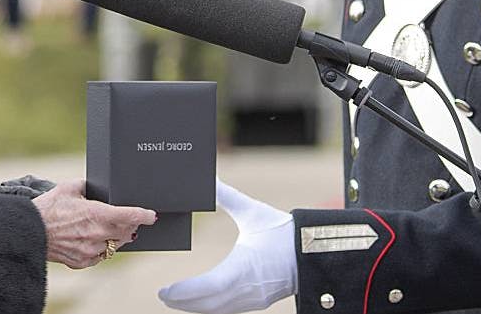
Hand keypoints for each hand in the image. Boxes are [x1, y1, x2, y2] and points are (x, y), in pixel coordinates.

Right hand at [31, 179, 155, 268]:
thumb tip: (97, 185)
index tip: (152, 215)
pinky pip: (101, 255)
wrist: (28, 231)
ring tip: (110, 228)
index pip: (129, 216)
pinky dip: (102, 248)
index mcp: (96, 214)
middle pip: (127, 232)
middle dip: (131, 225)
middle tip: (130, 219)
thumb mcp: (69, 187)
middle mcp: (96, 234)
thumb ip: (87, 185)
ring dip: (117, 237)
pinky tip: (95, 239)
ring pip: (115, 245)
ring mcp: (90, 250)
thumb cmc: (47, 208)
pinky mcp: (82, 262)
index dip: (144, 215)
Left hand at [158, 179, 296, 312]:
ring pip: (218, 311)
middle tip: (162, 296)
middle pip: (208, 304)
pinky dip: (212, 308)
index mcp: (243, 268)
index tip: (164, 290)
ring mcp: (254, 299)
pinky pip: (229, 310)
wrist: (317, 251)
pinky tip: (201, 302)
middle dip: (182, 302)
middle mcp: (247, 289)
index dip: (183, 292)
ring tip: (175, 300)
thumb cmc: (285, 231)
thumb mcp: (254, 212)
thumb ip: (227, 197)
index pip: (206, 287)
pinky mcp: (260, 301)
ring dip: (196, 307)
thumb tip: (209, 179)